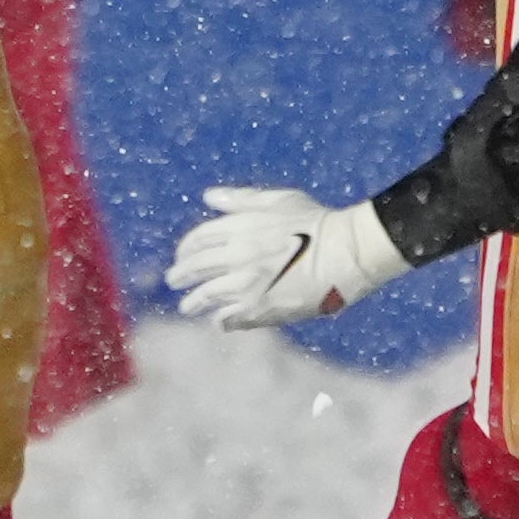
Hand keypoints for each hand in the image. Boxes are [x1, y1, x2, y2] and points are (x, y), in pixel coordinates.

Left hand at [165, 185, 406, 329]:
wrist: (345, 252)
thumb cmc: (317, 222)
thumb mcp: (278, 200)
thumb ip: (240, 199)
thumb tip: (209, 196)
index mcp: (239, 227)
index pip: (198, 239)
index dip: (185, 249)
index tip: (181, 255)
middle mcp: (236, 255)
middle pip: (196, 268)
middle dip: (180, 275)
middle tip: (173, 281)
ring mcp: (247, 283)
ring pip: (208, 295)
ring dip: (194, 301)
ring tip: (187, 306)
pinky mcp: (261, 307)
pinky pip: (231, 318)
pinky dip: (221, 320)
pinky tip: (219, 322)